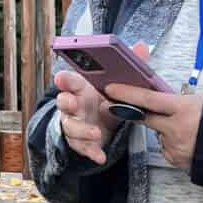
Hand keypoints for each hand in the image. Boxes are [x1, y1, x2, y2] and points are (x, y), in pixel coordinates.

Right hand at [54, 42, 149, 164]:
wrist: (100, 123)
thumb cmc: (104, 98)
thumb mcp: (115, 83)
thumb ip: (128, 65)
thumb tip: (141, 46)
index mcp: (81, 87)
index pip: (70, 80)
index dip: (65, 79)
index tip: (61, 77)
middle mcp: (73, 104)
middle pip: (64, 102)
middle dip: (66, 102)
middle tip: (73, 102)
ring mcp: (74, 123)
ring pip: (71, 127)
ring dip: (82, 130)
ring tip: (95, 133)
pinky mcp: (80, 141)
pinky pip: (82, 147)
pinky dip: (91, 151)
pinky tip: (100, 155)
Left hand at [104, 82, 202, 171]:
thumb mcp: (197, 101)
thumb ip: (175, 100)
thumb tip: (154, 96)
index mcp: (182, 109)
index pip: (148, 99)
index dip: (127, 93)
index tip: (110, 89)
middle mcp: (176, 129)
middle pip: (147, 118)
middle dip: (136, 111)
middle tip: (122, 103)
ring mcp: (175, 147)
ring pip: (158, 133)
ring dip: (164, 128)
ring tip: (186, 128)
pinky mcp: (176, 160)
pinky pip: (166, 147)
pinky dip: (171, 142)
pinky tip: (187, 140)